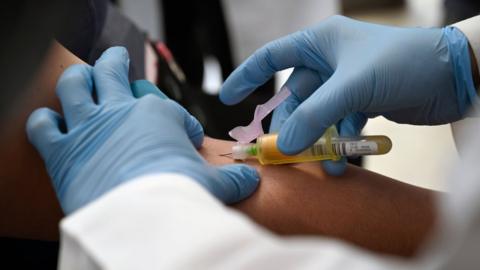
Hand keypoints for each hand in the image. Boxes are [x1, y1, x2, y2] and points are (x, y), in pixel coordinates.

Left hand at [26, 47, 258, 213]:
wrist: (145, 221)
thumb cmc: (180, 196)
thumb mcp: (213, 184)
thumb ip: (231, 179)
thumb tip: (250, 180)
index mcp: (158, 115)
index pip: (165, 106)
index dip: (177, 120)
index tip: (185, 137)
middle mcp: (121, 111)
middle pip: (112, 71)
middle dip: (115, 62)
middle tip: (117, 59)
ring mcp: (89, 127)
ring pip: (74, 84)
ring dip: (78, 78)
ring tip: (83, 78)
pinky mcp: (62, 152)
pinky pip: (43, 125)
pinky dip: (45, 122)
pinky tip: (52, 124)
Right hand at [220, 15, 476, 174]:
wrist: (453, 76)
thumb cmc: (402, 63)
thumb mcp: (352, 87)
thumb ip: (314, 116)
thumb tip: (283, 144)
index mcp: (320, 43)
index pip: (272, 57)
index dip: (247, 76)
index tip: (227, 97)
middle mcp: (329, 61)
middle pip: (295, 97)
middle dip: (290, 125)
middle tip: (282, 152)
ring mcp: (345, 83)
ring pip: (317, 116)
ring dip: (317, 140)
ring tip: (320, 164)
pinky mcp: (362, 102)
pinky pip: (339, 124)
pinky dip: (339, 142)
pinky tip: (342, 159)